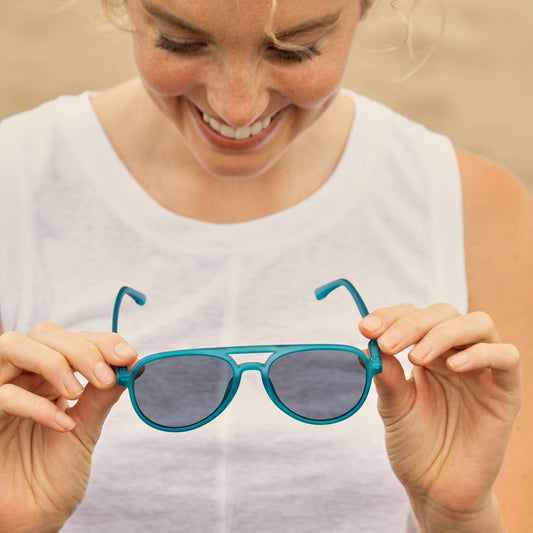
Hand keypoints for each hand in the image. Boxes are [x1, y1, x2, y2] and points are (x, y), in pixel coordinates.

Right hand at [0, 323, 137, 532]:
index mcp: (49, 376)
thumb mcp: (86, 428)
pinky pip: (3, 393)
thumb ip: (102, 395)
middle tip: (105, 378)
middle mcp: (23, 377)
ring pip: (14, 345)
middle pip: (44, 333)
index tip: (128, 356)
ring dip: (54, 362)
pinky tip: (63, 425)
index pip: (74, 338)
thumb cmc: (55, 474)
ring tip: (77, 392)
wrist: (32, 518)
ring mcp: (0, 392)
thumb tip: (134, 363)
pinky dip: (37, 404)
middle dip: (80, 349)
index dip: (101, 341)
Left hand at [359, 303, 520, 530]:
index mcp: (427, 353)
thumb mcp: (393, 406)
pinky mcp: (506, 391)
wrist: (437, 489)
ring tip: (416, 358)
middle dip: (412, 323)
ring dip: (443, 333)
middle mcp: (455, 354)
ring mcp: (482, 370)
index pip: (413, 315)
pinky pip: (507, 356)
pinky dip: (481, 353)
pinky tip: (453, 367)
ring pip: (477, 324)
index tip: (366, 328)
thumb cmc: (414, 445)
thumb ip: (387, 374)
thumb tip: (369, 342)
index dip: (391, 315)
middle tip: (387, 343)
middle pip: (443, 313)